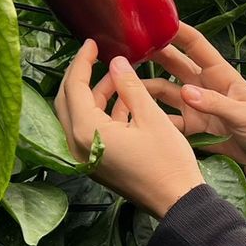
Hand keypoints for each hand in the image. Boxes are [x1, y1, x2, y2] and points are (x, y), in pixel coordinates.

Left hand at [54, 39, 205, 218]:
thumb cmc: (168, 162)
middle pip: (67, 101)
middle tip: (96, 56)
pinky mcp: (97, 163)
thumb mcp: (152, 117)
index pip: (75, 87)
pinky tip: (124, 101)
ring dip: (94, 95)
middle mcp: (78, 146)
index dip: (82, 62)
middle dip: (81, 76)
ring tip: (118, 77)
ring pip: (79, 116)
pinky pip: (90, 131)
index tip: (92, 43)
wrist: (177, 201)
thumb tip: (117, 62)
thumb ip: (130, 87)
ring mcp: (86, 157)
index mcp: (87, 132)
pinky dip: (102, 114)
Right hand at [98, 21, 245, 181]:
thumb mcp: (245, 116)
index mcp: (221, 75)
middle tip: (126, 46)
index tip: (155, 21)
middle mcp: (204, 86)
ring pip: (164, 90)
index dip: (178, 32)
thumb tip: (185, 93)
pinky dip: (151, 115)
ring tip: (120, 80)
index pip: (197, 46)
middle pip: (173, 64)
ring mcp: (195, 106)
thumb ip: (216, 104)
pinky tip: (132, 112)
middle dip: (152, 54)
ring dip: (145, 85)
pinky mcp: (191, 127)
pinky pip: (166, 118)